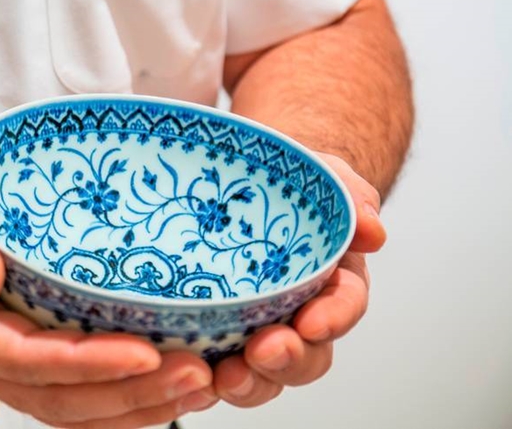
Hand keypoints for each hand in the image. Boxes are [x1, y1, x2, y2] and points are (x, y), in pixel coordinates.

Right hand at [0, 164, 216, 427]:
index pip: (25, 357)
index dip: (86, 362)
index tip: (144, 353)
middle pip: (61, 396)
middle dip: (132, 393)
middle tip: (198, 373)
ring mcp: (1, 369)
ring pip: (74, 408)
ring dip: (139, 405)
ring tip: (202, 384)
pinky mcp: (22, 362)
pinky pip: (74, 398)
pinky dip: (123, 401)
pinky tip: (168, 389)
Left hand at [212, 153, 386, 406]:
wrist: (237, 180)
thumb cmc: (285, 185)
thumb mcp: (320, 177)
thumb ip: (350, 198)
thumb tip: (372, 232)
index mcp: (330, 280)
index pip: (344, 305)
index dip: (333, 317)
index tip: (312, 322)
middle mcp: (297, 315)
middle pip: (306, 355)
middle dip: (287, 359)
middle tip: (263, 351)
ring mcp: (255, 331)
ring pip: (262, 374)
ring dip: (248, 381)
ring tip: (225, 375)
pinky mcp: (213, 338)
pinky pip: (213, 370)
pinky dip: (204, 379)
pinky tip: (187, 373)